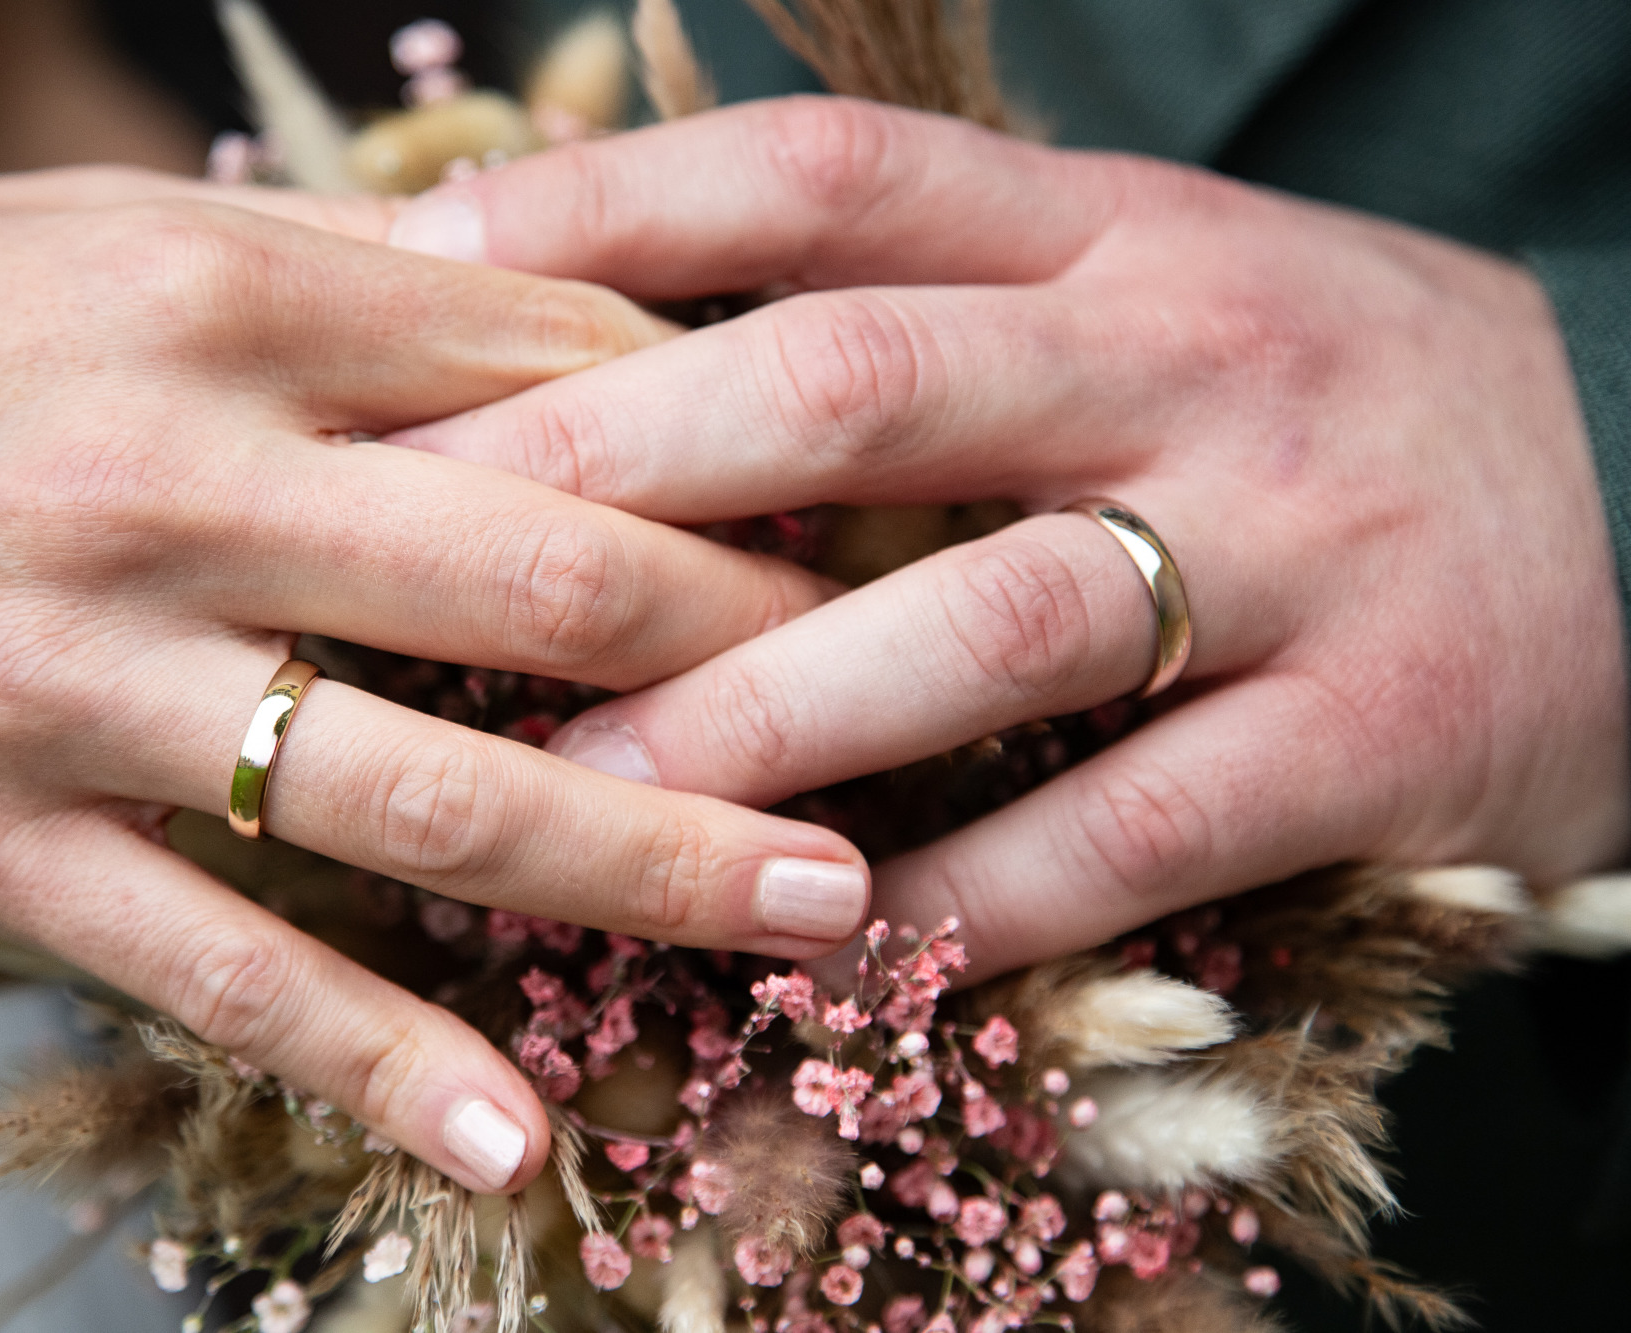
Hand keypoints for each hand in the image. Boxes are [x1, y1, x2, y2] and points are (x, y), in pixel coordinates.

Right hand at [0, 168, 870, 1191]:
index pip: (575, 377)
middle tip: (932, 709)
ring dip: (661, 867)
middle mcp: (184, 480)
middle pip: (562, 579)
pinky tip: (524, 1143)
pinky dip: (384, 1067)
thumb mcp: (115, 233)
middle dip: (777, 653)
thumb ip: (351, 291)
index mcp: (233, 295)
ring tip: (834, 915)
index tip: (864, 522)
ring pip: (434, 795)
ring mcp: (89, 679)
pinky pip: (230, 971)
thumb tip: (576, 331)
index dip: (750, 452)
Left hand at [388, 97, 1628, 978]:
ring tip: (573, 785)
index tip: (415, 269)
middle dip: (615, 466)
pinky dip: (974, 891)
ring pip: (990, 614)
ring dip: (762, 710)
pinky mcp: (1389, 730)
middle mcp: (1200, 352)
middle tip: (417, 546)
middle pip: (859, 377)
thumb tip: (640, 342)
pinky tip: (828, 939)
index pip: (826, 173)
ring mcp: (1305, 538)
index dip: (608, 207)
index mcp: (1117, 231)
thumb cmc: (1311, 410)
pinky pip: (1142, 824)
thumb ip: (935, 307)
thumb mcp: (1148, 295)